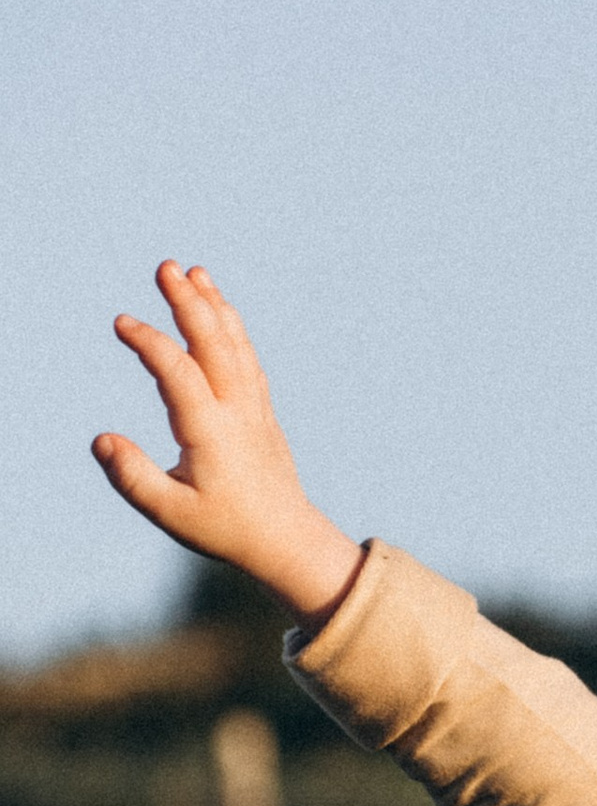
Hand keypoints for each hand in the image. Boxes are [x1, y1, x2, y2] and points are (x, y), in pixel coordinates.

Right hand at [92, 264, 363, 624]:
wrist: (285, 539)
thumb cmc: (225, 528)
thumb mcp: (171, 513)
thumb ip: (133, 477)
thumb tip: (101, 439)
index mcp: (211, 432)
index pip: (179, 374)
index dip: (151, 344)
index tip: (123, 322)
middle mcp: (237, 412)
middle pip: (214, 344)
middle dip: (189, 302)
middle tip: (166, 266)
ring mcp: (254, 408)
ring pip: (235, 346)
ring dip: (214, 306)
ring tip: (194, 273)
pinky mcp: (262, 412)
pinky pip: (247, 359)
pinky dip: (232, 330)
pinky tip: (218, 311)